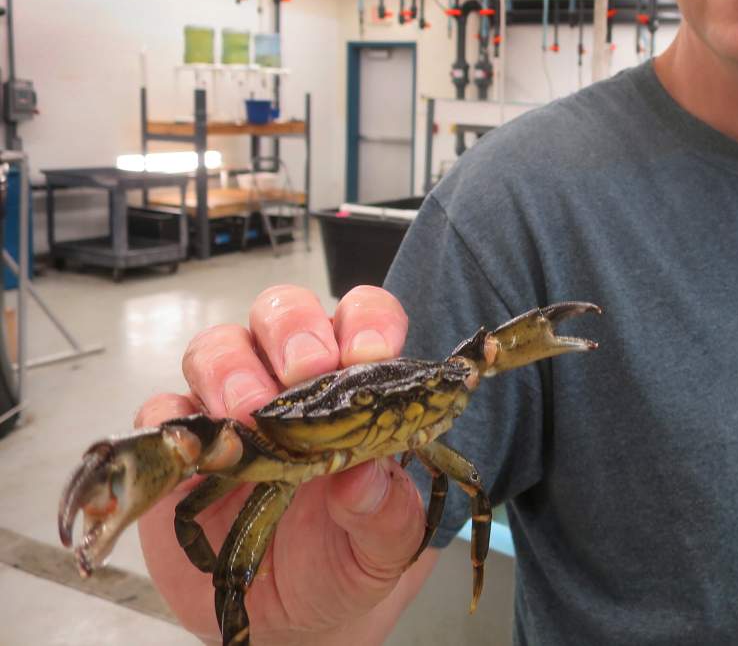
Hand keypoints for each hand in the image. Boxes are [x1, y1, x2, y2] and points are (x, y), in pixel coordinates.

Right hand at [136, 285, 435, 645]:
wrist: (287, 621)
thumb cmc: (344, 562)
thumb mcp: (384, 549)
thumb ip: (387, 513)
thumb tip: (368, 475)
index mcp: (354, 388)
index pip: (363, 318)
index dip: (367, 322)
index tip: (369, 354)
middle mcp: (290, 383)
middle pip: (283, 312)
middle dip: (293, 330)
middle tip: (303, 371)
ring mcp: (229, 409)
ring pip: (218, 346)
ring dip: (231, 368)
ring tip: (248, 412)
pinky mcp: (180, 448)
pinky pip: (161, 410)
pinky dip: (171, 418)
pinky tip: (194, 446)